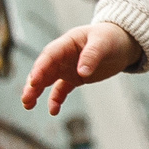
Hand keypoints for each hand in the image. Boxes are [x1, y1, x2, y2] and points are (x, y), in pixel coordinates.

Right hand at [22, 22, 142, 115]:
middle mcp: (63, 56)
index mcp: (67, 43)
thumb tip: (81, 73)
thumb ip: (91, 56)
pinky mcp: (75, 78)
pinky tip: (53, 110)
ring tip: (28, 105)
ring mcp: (67, 67)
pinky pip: (61, 90)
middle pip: (44, 70)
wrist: (122, 43)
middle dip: (33, 84)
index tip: (33, 81)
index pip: (50, 55)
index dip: (40, 67)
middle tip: (26, 99)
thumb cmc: (111, 37)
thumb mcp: (103, 43)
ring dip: (37, 92)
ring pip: (47, 81)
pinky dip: (55, 100)